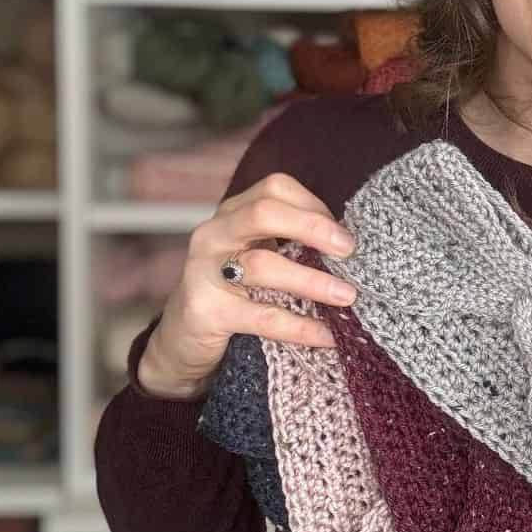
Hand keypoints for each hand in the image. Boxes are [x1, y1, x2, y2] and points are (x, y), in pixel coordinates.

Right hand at [137, 172, 357, 398]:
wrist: (181, 341)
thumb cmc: (234, 295)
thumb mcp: (258, 258)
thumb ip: (291, 244)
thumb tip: (349, 245)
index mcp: (233, 214)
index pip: (275, 189)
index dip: (314, 207)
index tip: (343, 236)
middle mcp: (215, 234)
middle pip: (264, 212)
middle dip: (313, 228)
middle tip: (349, 251)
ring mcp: (205, 271)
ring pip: (262, 264)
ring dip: (312, 280)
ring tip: (347, 296)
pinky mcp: (205, 311)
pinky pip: (260, 316)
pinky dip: (297, 326)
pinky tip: (325, 335)